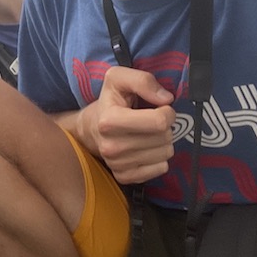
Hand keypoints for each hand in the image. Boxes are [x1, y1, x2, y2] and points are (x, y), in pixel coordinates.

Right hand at [74, 66, 176, 184]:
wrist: (90, 129)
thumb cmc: (110, 102)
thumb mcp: (118, 79)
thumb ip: (143, 81)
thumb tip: (166, 98)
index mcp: (109, 121)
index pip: (159, 122)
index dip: (167, 112)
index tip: (160, 108)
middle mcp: (111, 146)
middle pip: (164, 138)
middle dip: (164, 127)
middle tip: (151, 121)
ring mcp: (117, 164)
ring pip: (165, 154)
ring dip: (162, 142)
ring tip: (148, 134)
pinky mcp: (124, 177)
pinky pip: (160, 169)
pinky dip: (158, 158)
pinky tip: (146, 148)